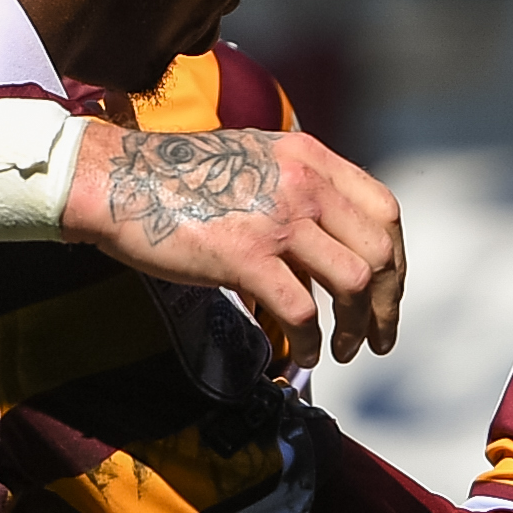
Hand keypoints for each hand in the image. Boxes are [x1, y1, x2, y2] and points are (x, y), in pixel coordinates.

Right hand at [67, 122, 404, 366]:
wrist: (117, 180)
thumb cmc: (178, 178)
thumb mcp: (254, 161)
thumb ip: (298, 187)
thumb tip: (328, 241)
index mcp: (310, 158)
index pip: (384, 211)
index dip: (395, 260)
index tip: (386, 293)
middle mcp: (303, 183)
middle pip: (379, 251)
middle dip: (386, 304)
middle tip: (376, 337)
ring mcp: (277, 219)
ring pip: (352, 283)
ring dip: (356, 326)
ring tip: (343, 349)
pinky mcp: (245, 256)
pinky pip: (301, 311)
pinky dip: (311, 341)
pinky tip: (304, 355)